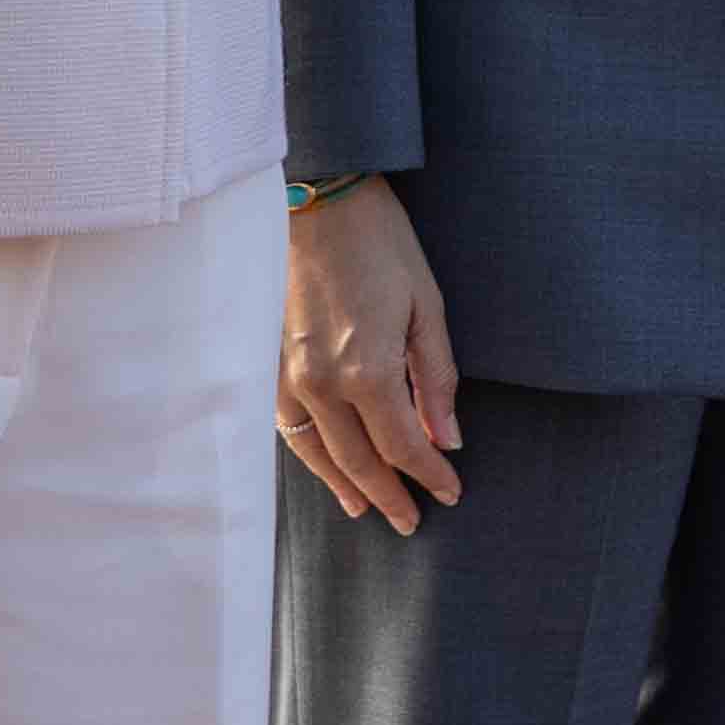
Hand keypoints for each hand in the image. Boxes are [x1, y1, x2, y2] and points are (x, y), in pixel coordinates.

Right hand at [283, 181, 462, 531]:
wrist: (319, 203)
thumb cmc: (381, 247)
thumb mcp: (427, 309)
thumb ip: (436, 380)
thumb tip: (449, 436)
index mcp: (367, 370)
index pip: (403, 445)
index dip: (429, 474)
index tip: (451, 492)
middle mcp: (321, 383)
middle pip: (358, 459)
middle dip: (389, 494)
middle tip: (412, 521)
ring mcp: (289, 375)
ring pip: (316, 450)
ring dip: (344, 483)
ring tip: (367, 508)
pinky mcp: (272, 362)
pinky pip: (289, 425)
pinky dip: (310, 453)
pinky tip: (326, 465)